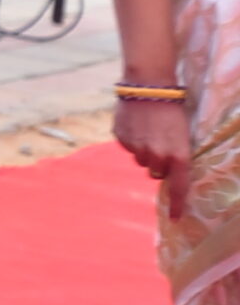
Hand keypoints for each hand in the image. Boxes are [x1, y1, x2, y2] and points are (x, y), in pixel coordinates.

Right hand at [116, 97, 193, 216]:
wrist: (149, 86)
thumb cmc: (173, 110)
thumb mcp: (182, 136)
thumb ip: (176, 157)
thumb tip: (166, 172)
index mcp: (178, 157)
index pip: (178, 188)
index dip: (176, 205)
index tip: (175, 218)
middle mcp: (157, 156)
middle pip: (155, 172)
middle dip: (158, 163)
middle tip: (160, 143)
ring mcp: (137, 148)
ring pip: (140, 160)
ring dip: (144, 150)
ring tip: (147, 129)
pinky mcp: (121, 139)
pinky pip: (127, 147)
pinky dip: (131, 139)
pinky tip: (136, 124)